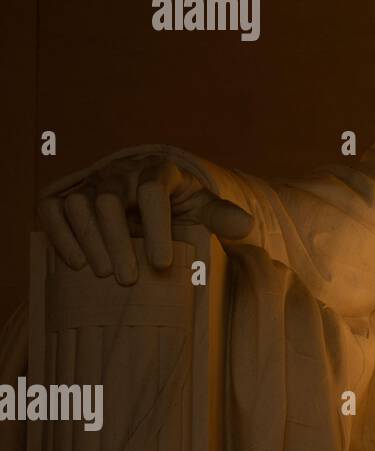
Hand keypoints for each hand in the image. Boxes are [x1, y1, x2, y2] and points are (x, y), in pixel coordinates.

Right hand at [38, 155, 252, 284]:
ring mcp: (91, 183)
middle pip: (110, 199)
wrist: (149, 197)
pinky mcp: (66, 195)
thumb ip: (222, 215)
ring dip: (88, 240)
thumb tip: (245, 226)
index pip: (153, 190)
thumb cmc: (180, 206)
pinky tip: (74, 263)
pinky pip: (52, 208)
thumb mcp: (204, 208)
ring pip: (79, 204)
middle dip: (117, 240)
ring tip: (103, 274)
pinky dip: (58, 233)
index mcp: (158, 171)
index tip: (162, 263)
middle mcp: (120, 173)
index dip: (156, 225)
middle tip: (127, 279)